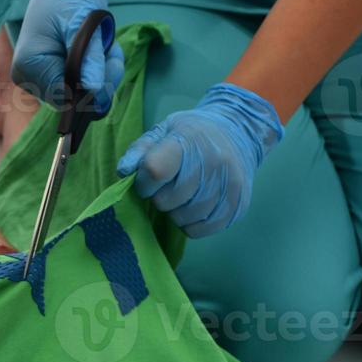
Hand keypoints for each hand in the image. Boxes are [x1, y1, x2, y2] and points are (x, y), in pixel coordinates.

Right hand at [11, 0, 123, 110]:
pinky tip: (101, 48)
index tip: (107, 60)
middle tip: (109, 48)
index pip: (65, 98)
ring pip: (83, 94)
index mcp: (30, 66)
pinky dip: (99, 69)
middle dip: (101, 77)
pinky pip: (83, 85)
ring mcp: (41, 78)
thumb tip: (91, 88)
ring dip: (103, 72)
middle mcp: (30, 78)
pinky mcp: (54, 74)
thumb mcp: (82, 20)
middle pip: (75, 100)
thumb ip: (88, 55)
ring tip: (105, 44)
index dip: (92, 87)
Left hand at [117, 83, 284, 237]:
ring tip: (182, 196)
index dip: (143, 182)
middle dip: (160, 197)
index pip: (155, 171)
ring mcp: (229, 185)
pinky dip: (190, 225)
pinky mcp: (238, 206)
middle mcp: (213, 162)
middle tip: (169, 186)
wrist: (238, 132)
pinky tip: (193, 208)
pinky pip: (200, 230)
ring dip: (175, 212)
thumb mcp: (164, 130)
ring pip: (183, 218)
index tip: (147, 181)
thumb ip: (140, 149)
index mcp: (189, 140)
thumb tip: (124, 171)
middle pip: (167, 200)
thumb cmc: (192, 134)